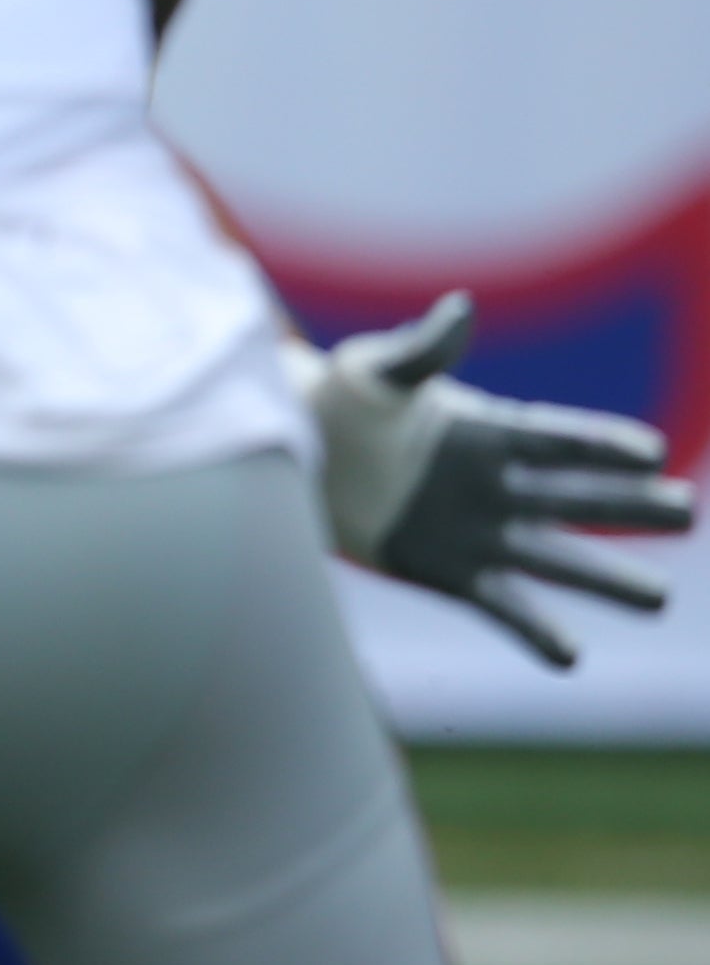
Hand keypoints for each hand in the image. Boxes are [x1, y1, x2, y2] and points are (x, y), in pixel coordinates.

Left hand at [294, 293, 697, 667]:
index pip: (553, 439)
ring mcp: (479, 534)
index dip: (599, 443)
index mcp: (487, 430)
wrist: (295, 453)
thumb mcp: (373, 371)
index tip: (649, 451)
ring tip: (659, 598)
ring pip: (554, 559)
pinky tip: (572, 656)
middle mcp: (496, 485)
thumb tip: (460, 308)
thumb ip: (420, 351)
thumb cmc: (339, 401)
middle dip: (628, 505)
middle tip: (684, 510)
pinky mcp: (450, 575)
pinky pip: (501, 606)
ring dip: (606, 579)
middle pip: (572, 499)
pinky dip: (535, 631)